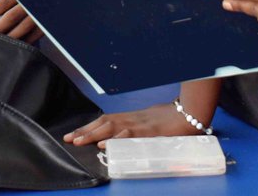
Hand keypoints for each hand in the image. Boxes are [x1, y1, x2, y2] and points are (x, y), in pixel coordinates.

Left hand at [0, 0, 41, 42]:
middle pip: (11, 16)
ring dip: (11, 35)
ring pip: (23, 27)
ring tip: (3, 40)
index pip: (4, 3)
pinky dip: (28, 39)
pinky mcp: (48, 20)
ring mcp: (40, 12)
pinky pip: (37, 33)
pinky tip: (20, 42)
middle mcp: (30, 1)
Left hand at [65, 102, 200, 146]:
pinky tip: (104, 144)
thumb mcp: (149, 123)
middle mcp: (131, 119)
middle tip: (68, 138)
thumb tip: (122, 139)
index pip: (104, 121)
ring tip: (78, 141)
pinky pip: (128, 135)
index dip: (87, 127)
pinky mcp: (148, 131)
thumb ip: (136, 130)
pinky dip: (114, 139)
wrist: (189, 112)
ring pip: (111, 128)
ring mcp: (139, 124)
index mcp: (130, 117)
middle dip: (84, 131)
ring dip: (93, 134)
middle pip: (102, 123)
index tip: (72, 134)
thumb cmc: (171, 118)